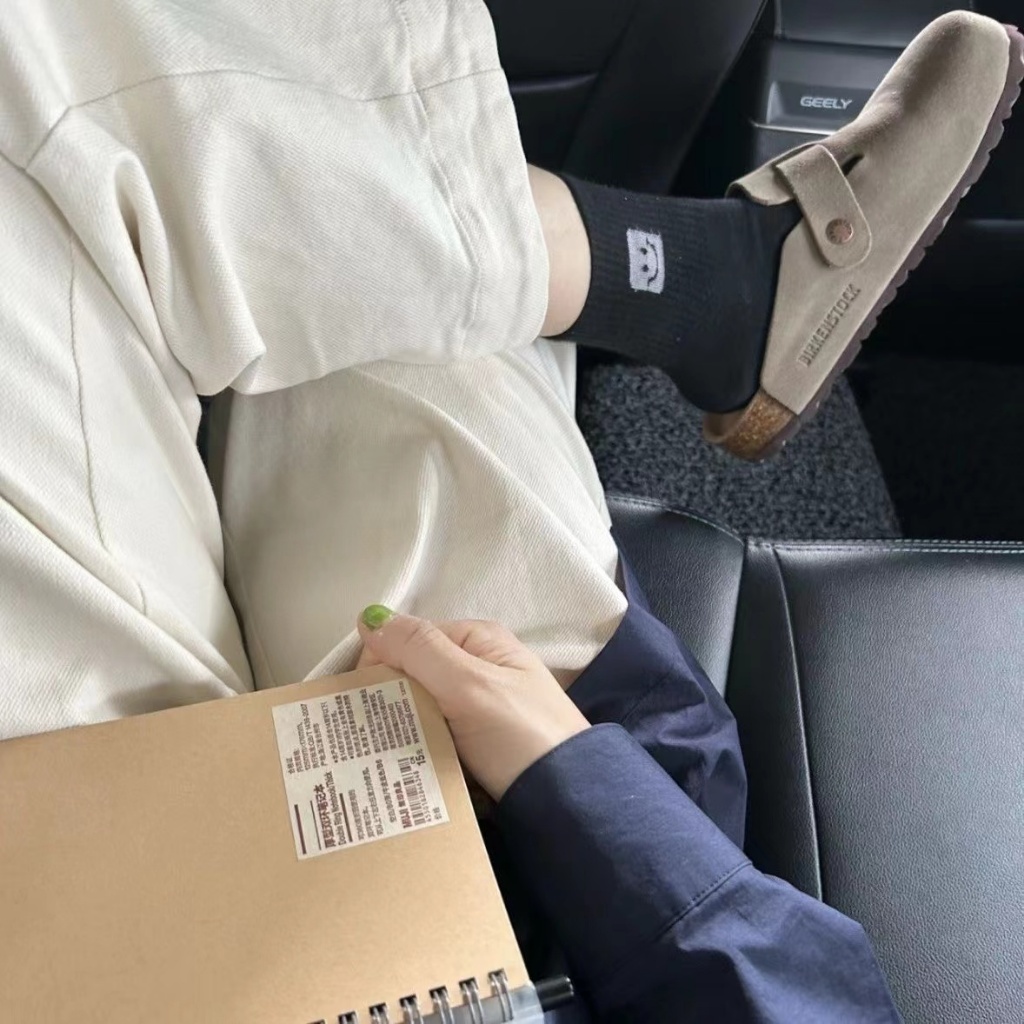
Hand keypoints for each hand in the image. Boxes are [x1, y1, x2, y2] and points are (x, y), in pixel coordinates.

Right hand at [356, 606, 589, 799]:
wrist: (570, 798)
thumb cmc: (520, 734)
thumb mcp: (469, 684)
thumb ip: (420, 650)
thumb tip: (368, 616)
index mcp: (477, 640)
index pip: (408, 639)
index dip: (379, 664)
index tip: (358, 701)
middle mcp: (477, 666)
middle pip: (412, 674)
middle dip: (386, 700)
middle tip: (359, 736)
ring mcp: (478, 706)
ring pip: (419, 709)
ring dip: (398, 729)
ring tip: (370, 756)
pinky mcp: (477, 743)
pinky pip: (433, 737)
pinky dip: (416, 749)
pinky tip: (399, 768)